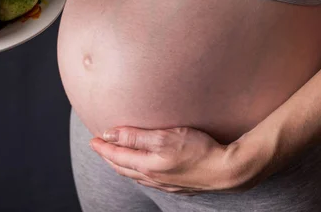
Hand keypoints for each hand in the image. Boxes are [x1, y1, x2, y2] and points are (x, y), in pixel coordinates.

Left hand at [89, 126, 275, 194]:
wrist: (228, 171)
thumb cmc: (198, 149)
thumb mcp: (164, 136)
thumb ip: (135, 135)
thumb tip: (109, 134)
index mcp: (147, 166)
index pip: (117, 156)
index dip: (103, 147)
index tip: (93, 139)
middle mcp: (154, 178)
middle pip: (123, 168)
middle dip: (108, 156)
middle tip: (99, 146)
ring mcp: (166, 185)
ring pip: (136, 176)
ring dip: (122, 165)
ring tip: (116, 156)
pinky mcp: (178, 186)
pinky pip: (149, 180)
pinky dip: (138, 172)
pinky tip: (143, 168)